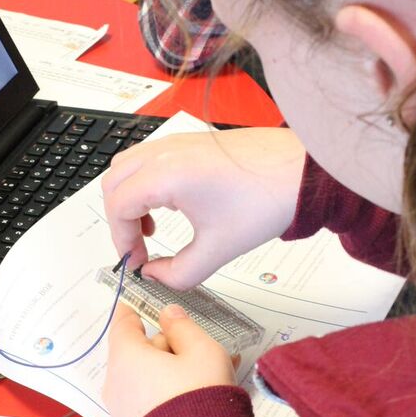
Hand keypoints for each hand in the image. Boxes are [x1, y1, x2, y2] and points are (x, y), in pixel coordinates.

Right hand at [101, 127, 304, 288]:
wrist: (302, 171)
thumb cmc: (266, 200)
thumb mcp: (218, 249)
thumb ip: (178, 273)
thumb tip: (154, 275)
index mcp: (166, 174)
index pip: (118, 207)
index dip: (121, 240)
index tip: (137, 262)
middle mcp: (165, 151)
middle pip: (113, 183)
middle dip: (119, 220)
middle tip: (137, 249)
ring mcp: (176, 142)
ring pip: (126, 166)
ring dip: (128, 199)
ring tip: (150, 228)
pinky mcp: (189, 141)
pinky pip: (148, 158)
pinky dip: (144, 183)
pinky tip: (168, 207)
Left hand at [103, 303, 237, 416]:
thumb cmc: (199, 397)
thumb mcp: (202, 350)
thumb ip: (183, 326)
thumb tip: (169, 315)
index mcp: (126, 357)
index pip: (123, 323)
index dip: (136, 310)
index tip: (143, 303)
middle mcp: (117, 382)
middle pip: (139, 351)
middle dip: (167, 346)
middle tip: (199, 347)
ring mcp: (123, 409)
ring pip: (147, 376)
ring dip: (173, 370)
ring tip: (209, 372)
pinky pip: (150, 398)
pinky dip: (168, 391)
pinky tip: (198, 392)